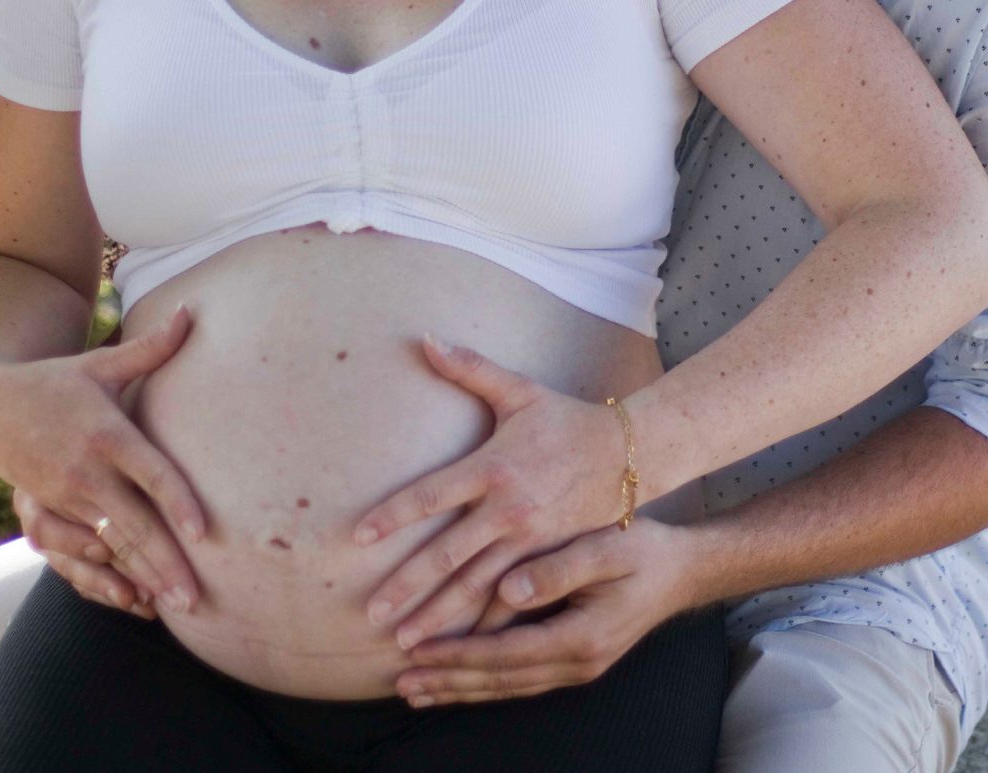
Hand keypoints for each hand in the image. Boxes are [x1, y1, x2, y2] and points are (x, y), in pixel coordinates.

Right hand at [0, 305, 205, 614]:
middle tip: (197, 599)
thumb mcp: (102, 363)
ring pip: (107, 548)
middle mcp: (85, 474)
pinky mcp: (45, 516)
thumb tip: (191, 312)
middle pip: (133, 524)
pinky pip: (75, 557)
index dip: (178, 502)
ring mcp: (63, 500)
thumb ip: (151, 347)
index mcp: (106, 434)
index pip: (150, 473)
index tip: (204, 533)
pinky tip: (132, 599)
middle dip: (165, 563)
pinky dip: (102, 580)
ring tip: (171, 606)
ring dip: (138, 578)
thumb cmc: (59, 381)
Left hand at [355, 336, 634, 649]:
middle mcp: (508, 509)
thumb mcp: (519, 391)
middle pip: (447, 554)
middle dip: (407, 586)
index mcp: (492, 467)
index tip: (358, 537)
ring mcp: (530, 541)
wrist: (629, 452)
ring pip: (476, 587)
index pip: (431, 494)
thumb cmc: (566, 419)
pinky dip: (484, 625)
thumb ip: (470, 368)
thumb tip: (426, 338)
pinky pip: (512, 600)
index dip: (393, 515)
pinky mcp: (548, 560)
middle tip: (371, 615)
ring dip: (439, 616)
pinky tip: (461, 649)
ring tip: (404, 644)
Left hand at [394, 519, 700, 703]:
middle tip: (401, 682)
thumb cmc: (644, 550)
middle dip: (448, 681)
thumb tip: (509, 588)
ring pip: (507, 685)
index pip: (505, 654)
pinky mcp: (574, 657)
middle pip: (500, 680)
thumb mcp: (606, 549)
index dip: (458, 655)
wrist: (682, 570)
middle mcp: (577, 662)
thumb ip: (559, 569)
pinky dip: (484, 680)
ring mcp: (577, 666)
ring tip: (416, 690)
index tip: (416, 651)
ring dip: (461, 688)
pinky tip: (460, 679)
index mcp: (581, 637)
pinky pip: (520, 677)